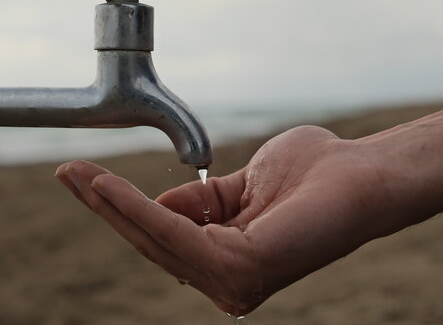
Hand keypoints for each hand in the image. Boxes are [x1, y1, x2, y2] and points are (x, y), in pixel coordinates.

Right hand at [56, 126, 400, 314]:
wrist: (360, 173)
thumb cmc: (314, 172)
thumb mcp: (244, 183)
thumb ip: (202, 200)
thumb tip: (160, 203)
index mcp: (232, 257)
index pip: (168, 236)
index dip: (127, 208)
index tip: (90, 177)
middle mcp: (230, 278)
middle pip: (155, 242)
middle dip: (109, 208)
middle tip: (71, 174)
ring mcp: (235, 281)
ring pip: (159, 241)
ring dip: (115, 208)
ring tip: (82, 176)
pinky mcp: (241, 271)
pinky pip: (178, 238)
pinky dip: (142, 212)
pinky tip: (111, 188)